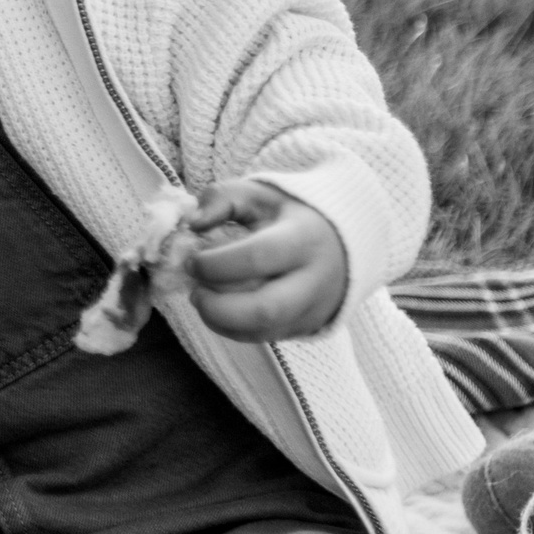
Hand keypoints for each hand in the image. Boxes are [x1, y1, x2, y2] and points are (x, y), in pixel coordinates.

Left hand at [184, 179, 348, 341]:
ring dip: (220, 321)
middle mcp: (314, 279)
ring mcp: (313, 308)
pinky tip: (218, 310)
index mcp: (303, 239)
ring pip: (264, 331)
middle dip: (217, 306)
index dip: (215, 264)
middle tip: (194, 290)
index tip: (191, 261)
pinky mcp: (307, 326)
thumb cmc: (290, 217)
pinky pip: (265, 338)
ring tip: (202, 299)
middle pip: (264, 308)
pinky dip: (232, 330)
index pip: (257, 258)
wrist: (342, 243)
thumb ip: (222, 198)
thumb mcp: (260, 194)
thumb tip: (193, 221)